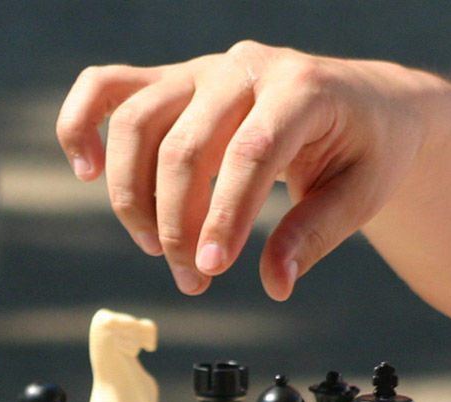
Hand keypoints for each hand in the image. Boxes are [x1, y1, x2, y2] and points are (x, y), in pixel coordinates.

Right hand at [56, 41, 429, 298]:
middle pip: (184, 144)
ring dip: (133, 195)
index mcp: (301, 88)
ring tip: (156, 249)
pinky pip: (110, 88)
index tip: (210, 270)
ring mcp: (204, 70)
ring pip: (138, 121)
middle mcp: (244, 69)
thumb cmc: (368, 150)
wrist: (365, 104)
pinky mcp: (178, 82)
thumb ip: (315, 235)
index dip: (223, 215)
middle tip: (193, 280)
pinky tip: (86, 170)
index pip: (249, 153)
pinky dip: (82, 123)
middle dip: (178, 224)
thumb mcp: (360, 195)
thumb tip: (275, 284)